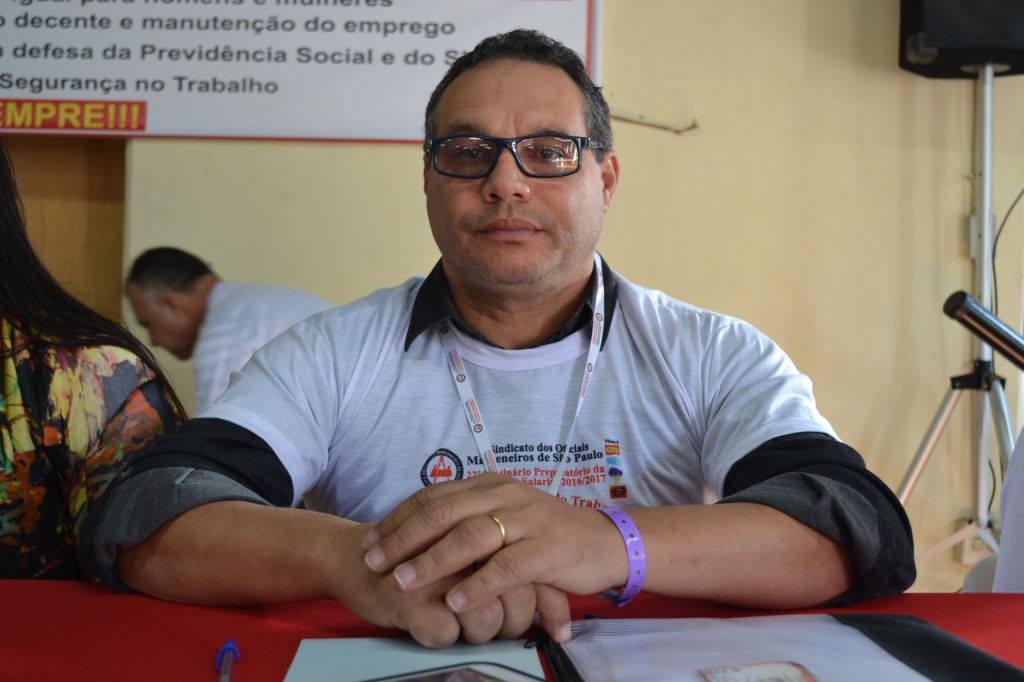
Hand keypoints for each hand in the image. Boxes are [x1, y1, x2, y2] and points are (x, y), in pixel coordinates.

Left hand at [360, 474, 624, 631]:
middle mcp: (505, 495)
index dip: (398, 519)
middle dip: (403, 538)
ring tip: (403, 581)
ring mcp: (527, 520)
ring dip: (432, 560)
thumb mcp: (505, 516)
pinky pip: (505, 567)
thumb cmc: (547, 534)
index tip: (370, 541)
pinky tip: (454, 600)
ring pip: (470, 537)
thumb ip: (468, 517)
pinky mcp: (547, 548)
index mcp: (490, 485)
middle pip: (443, 512)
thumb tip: (416, 529)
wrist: (604, 542)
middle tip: (374, 561)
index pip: (433, 496)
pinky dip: (477, 584)